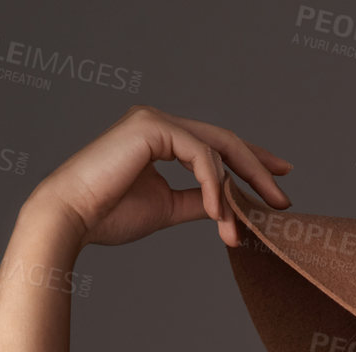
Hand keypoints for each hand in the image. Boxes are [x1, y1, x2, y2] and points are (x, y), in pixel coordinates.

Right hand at [23, 103, 291, 249]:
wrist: (72, 217)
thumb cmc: (109, 215)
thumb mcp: (166, 208)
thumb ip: (197, 200)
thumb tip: (227, 206)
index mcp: (159, 137)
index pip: (215, 145)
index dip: (250, 163)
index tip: (278, 183)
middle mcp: (158, 122)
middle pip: (224, 140)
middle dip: (258, 169)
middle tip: (283, 198)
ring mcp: (154, 120)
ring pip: (216, 148)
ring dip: (236, 189)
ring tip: (242, 227)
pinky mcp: (151, 127)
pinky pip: (200, 155)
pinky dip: (214, 186)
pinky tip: (218, 216)